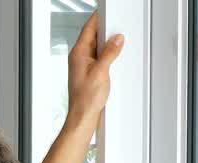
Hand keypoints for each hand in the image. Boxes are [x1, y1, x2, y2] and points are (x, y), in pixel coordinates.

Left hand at [66, 13, 124, 130]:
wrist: (83, 116)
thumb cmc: (85, 99)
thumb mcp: (101, 72)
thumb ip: (109, 53)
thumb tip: (117, 39)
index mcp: (78, 54)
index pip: (88, 29)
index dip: (97, 18)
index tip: (106, 10)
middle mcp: (79, 58)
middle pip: (93, 36)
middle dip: (105, 28)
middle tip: (117, 23)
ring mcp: (84, 65)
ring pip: (97, 47)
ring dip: (108, 42)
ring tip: (119, 38)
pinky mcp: (90, 72)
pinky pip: (99, 57)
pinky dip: (108, 53)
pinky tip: (116, 54)